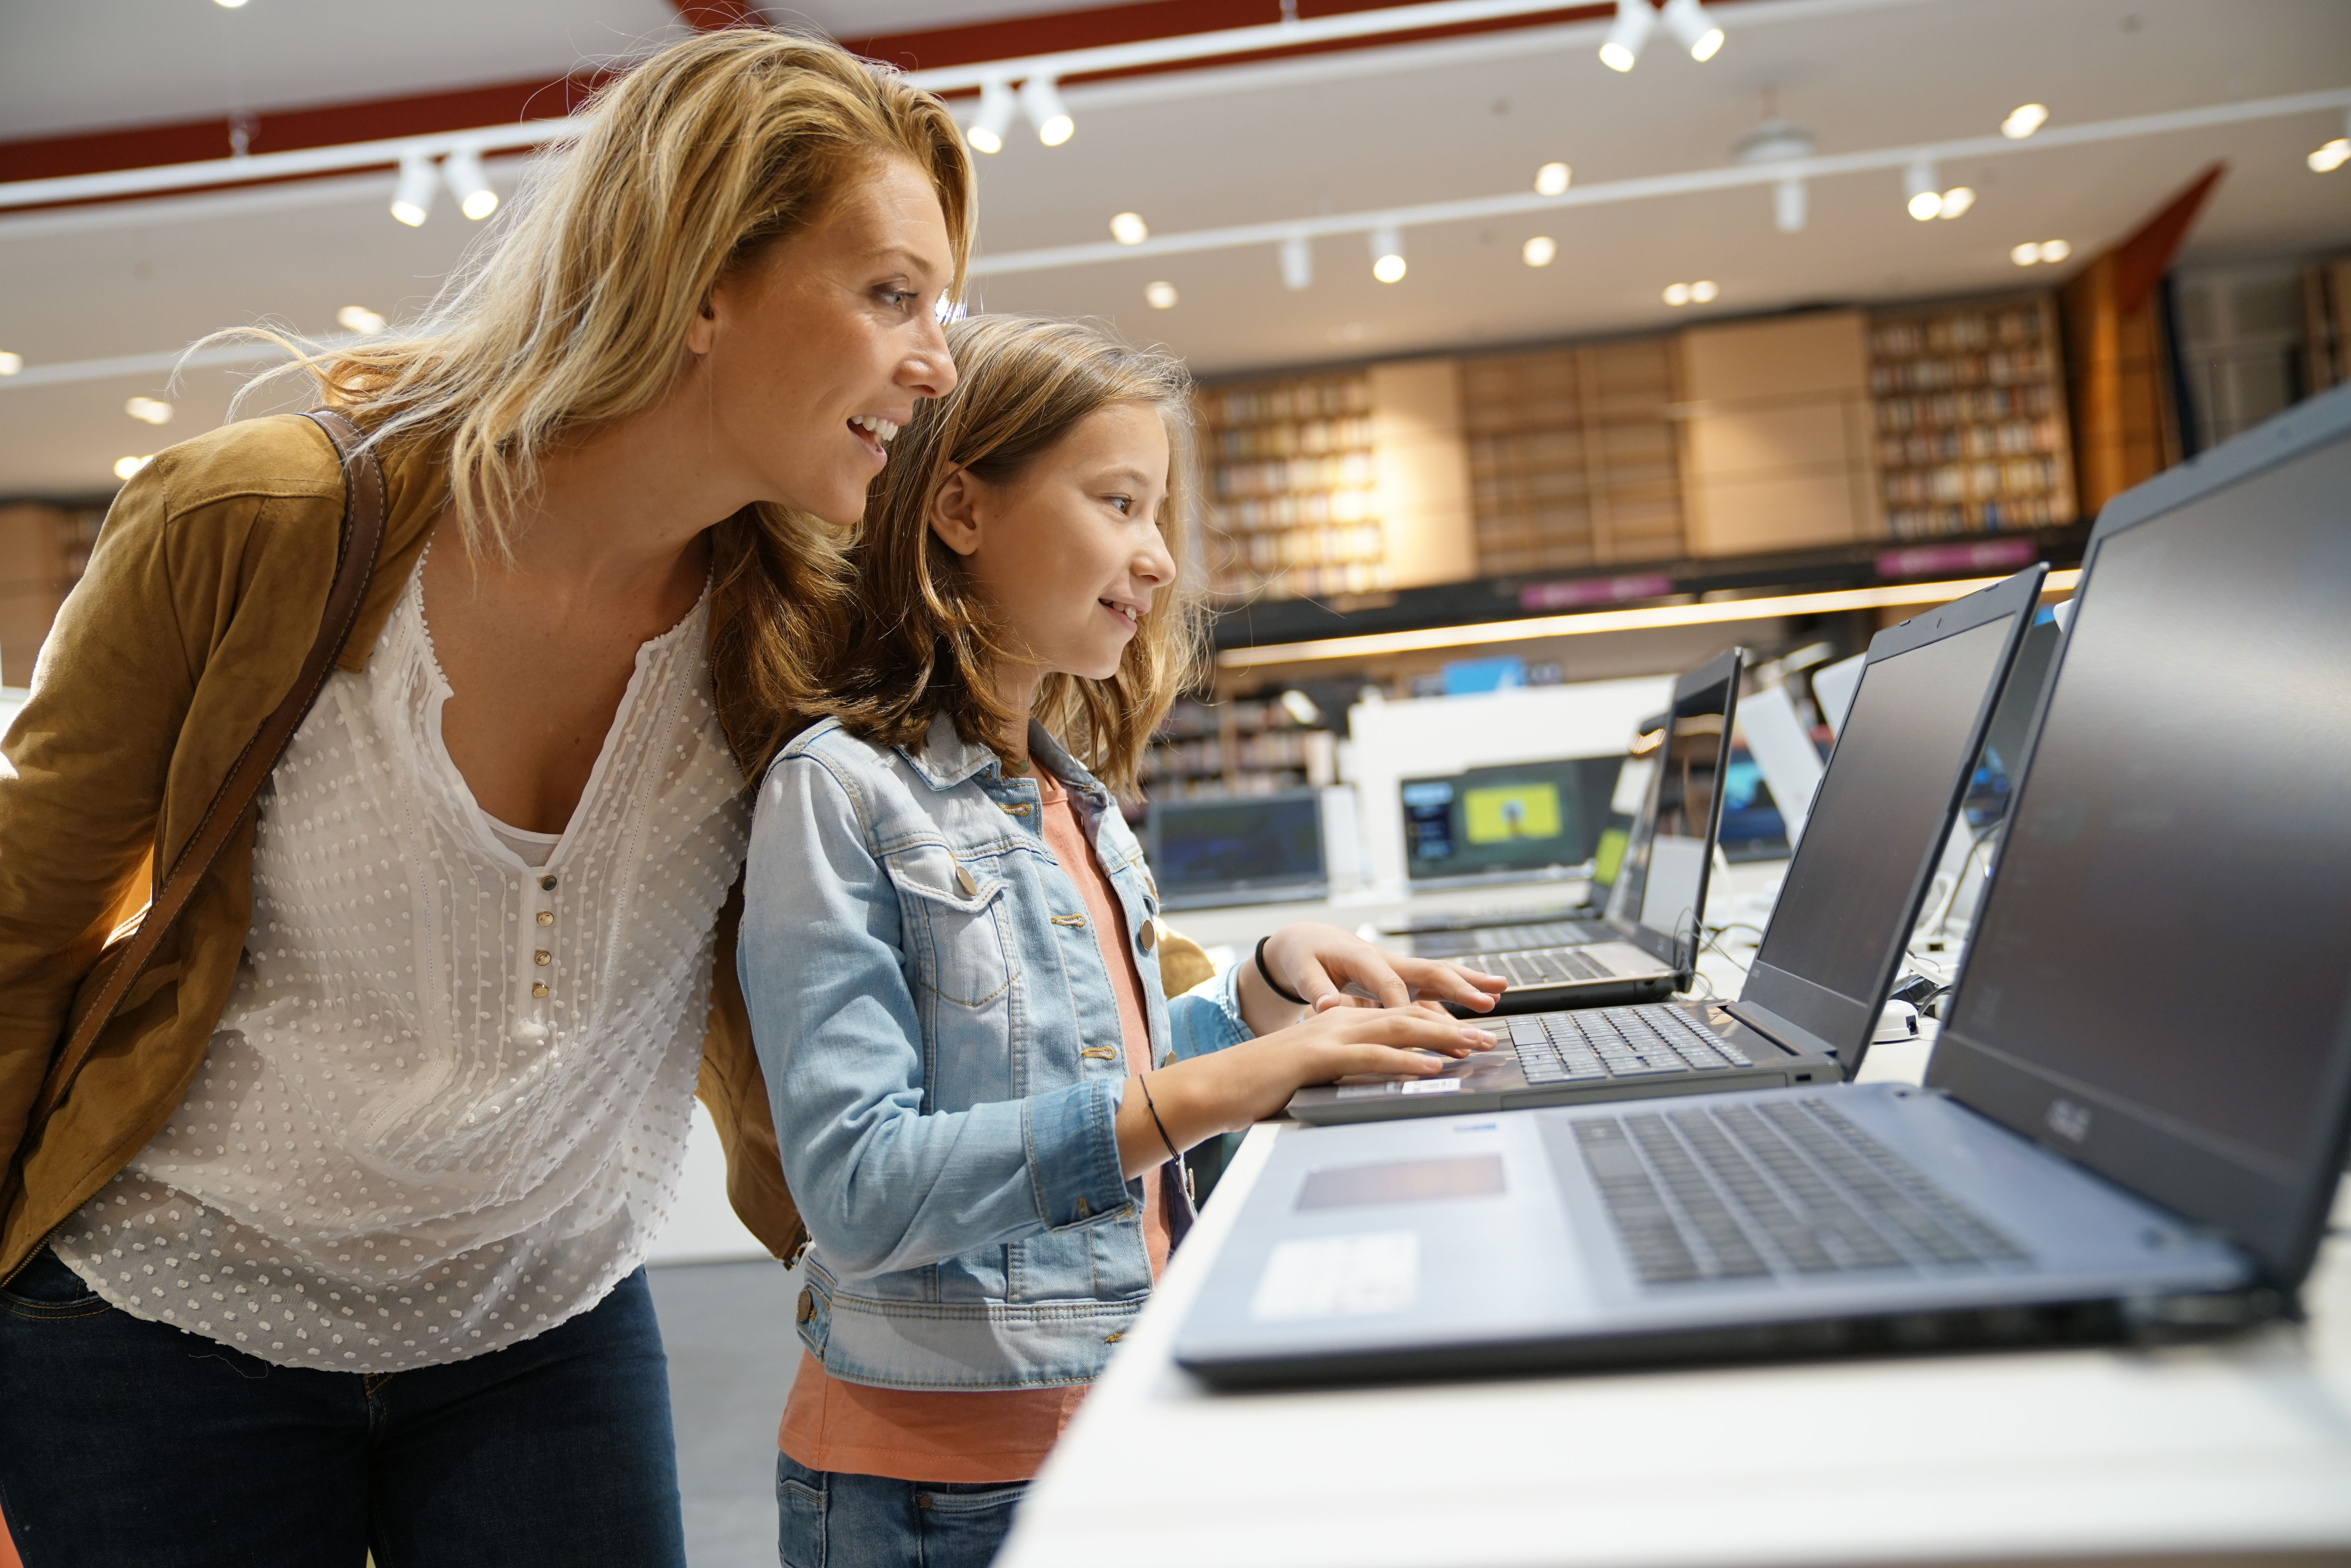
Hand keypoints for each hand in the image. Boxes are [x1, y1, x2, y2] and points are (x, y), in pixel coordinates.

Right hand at [1117, 1006, 1498, 1175]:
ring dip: (1441, 1039)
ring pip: (1396, 1030)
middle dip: (1452, 1026)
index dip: (1438, 1023)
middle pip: (1406, 1016)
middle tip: (1491, 1035)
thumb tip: (1377, 1085)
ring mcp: (1326, 1035)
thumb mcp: (1311, 1075)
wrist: (1213, 1089)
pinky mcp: (1316, 1057)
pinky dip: (1404, 1061)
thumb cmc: (1258, 1089)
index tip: (1471, 1033)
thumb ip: (1343, 1072)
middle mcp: (1335, 1020)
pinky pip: (1370, 1057)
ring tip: (1475, 1046)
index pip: (1396, 1016)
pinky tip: (1431, 1069)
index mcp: (1335, 1021)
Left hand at [1240, 921, 1505, 1035]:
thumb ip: (1315, 990)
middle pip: (1427, 972)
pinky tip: (1483, 1001)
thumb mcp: (1301, 971)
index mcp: (1361, 958)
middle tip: (1486, 999)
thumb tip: (1326, 1007)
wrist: (1309, 940)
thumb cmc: (1304, 956)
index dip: (1402, 1004)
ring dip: (1469, 983)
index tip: (1417, 1027)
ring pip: (1438, 975)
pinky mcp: (1402, 976)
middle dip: (1457, 987)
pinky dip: (1456, 995)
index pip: (1388, 984)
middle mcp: (1386, 960)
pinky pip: (1433, 985)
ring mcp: (1398, 968)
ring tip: (1499, 991)